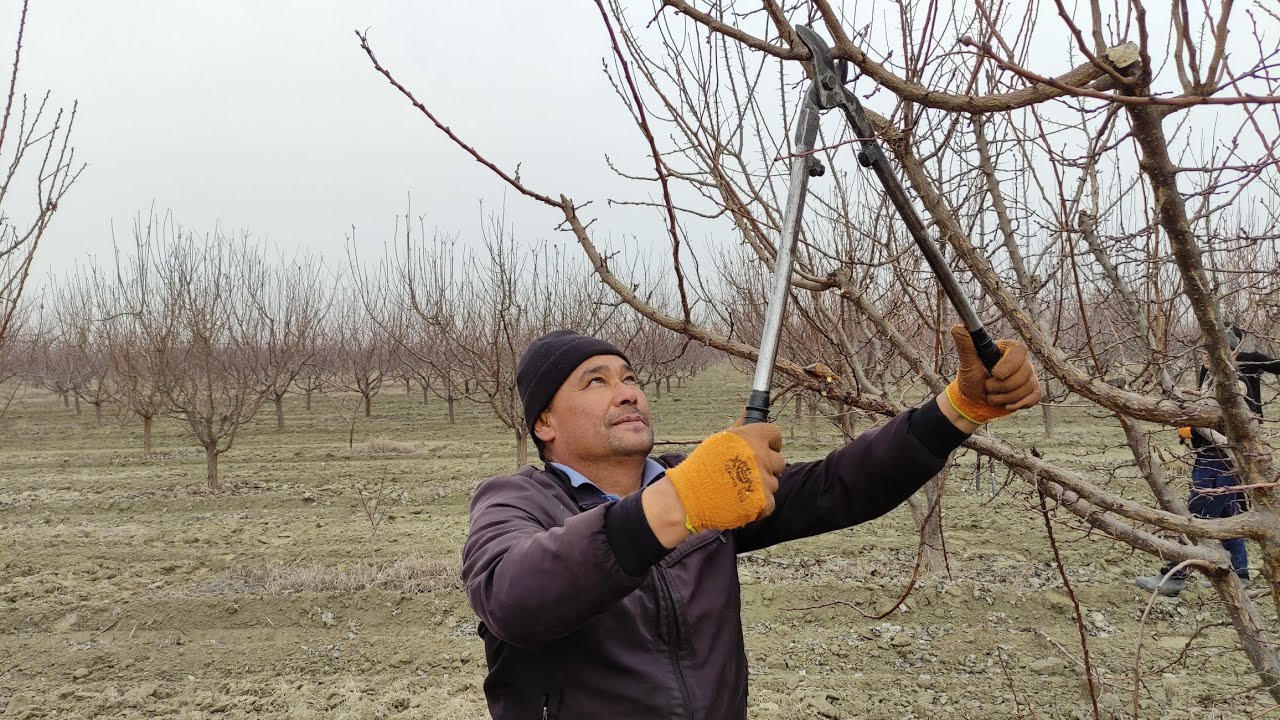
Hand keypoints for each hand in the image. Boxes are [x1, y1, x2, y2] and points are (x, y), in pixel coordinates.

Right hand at [664, 421, 784, 532]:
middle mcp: (761, 457)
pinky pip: (769, 502)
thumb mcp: (719, 440)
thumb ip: (739, 427)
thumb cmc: (701, 467)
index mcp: (752, 438)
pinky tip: (741, 502)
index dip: (770, 443)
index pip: (775, 434)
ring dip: (761, 487)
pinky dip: (758, 505)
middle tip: (747, 474)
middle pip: (778, 461)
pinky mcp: (763, 502)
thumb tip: (748, 410)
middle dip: (766, 467)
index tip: (763, 450)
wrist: (689, 496)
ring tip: (738, 489)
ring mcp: (764, 480)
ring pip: (773, 483)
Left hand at [946, 325, 1041, 423]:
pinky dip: (1017, 404)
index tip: (995, 374)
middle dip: (1001, 386)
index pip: (1019, 350)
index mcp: (1007, 349)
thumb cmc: (970, 379)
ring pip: (1027, 388)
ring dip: (1004, 397)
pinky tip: (1006, 404)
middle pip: (1024, 373)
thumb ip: (965, 345)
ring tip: (992, 395)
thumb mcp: (967, 363)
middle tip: (987, 386)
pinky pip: (1034, 398)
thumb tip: (957, 328)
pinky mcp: (1032, 391)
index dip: (1009, 365)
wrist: (973, 401)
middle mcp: (1022, 361)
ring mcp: (1029, 376)